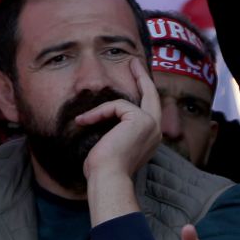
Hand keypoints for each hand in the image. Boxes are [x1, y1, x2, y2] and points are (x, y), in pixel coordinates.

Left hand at [79, 58, 162, 181]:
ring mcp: (151, 125)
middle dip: (142, 77)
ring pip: (125, 104)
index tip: (136, 77)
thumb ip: (115, 131)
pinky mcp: (141, 120)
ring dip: (100, 111)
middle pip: (151, 96)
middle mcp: (156, 131)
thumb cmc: (105, 169)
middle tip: (134, 62)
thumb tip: (101, 120)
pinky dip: (99, 113)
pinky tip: (86, 123)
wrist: (108, 177)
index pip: (149, 110)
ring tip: (83, 121)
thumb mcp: (111, 146)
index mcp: (150, 139)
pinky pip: (116, 106)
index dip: (143, 92)